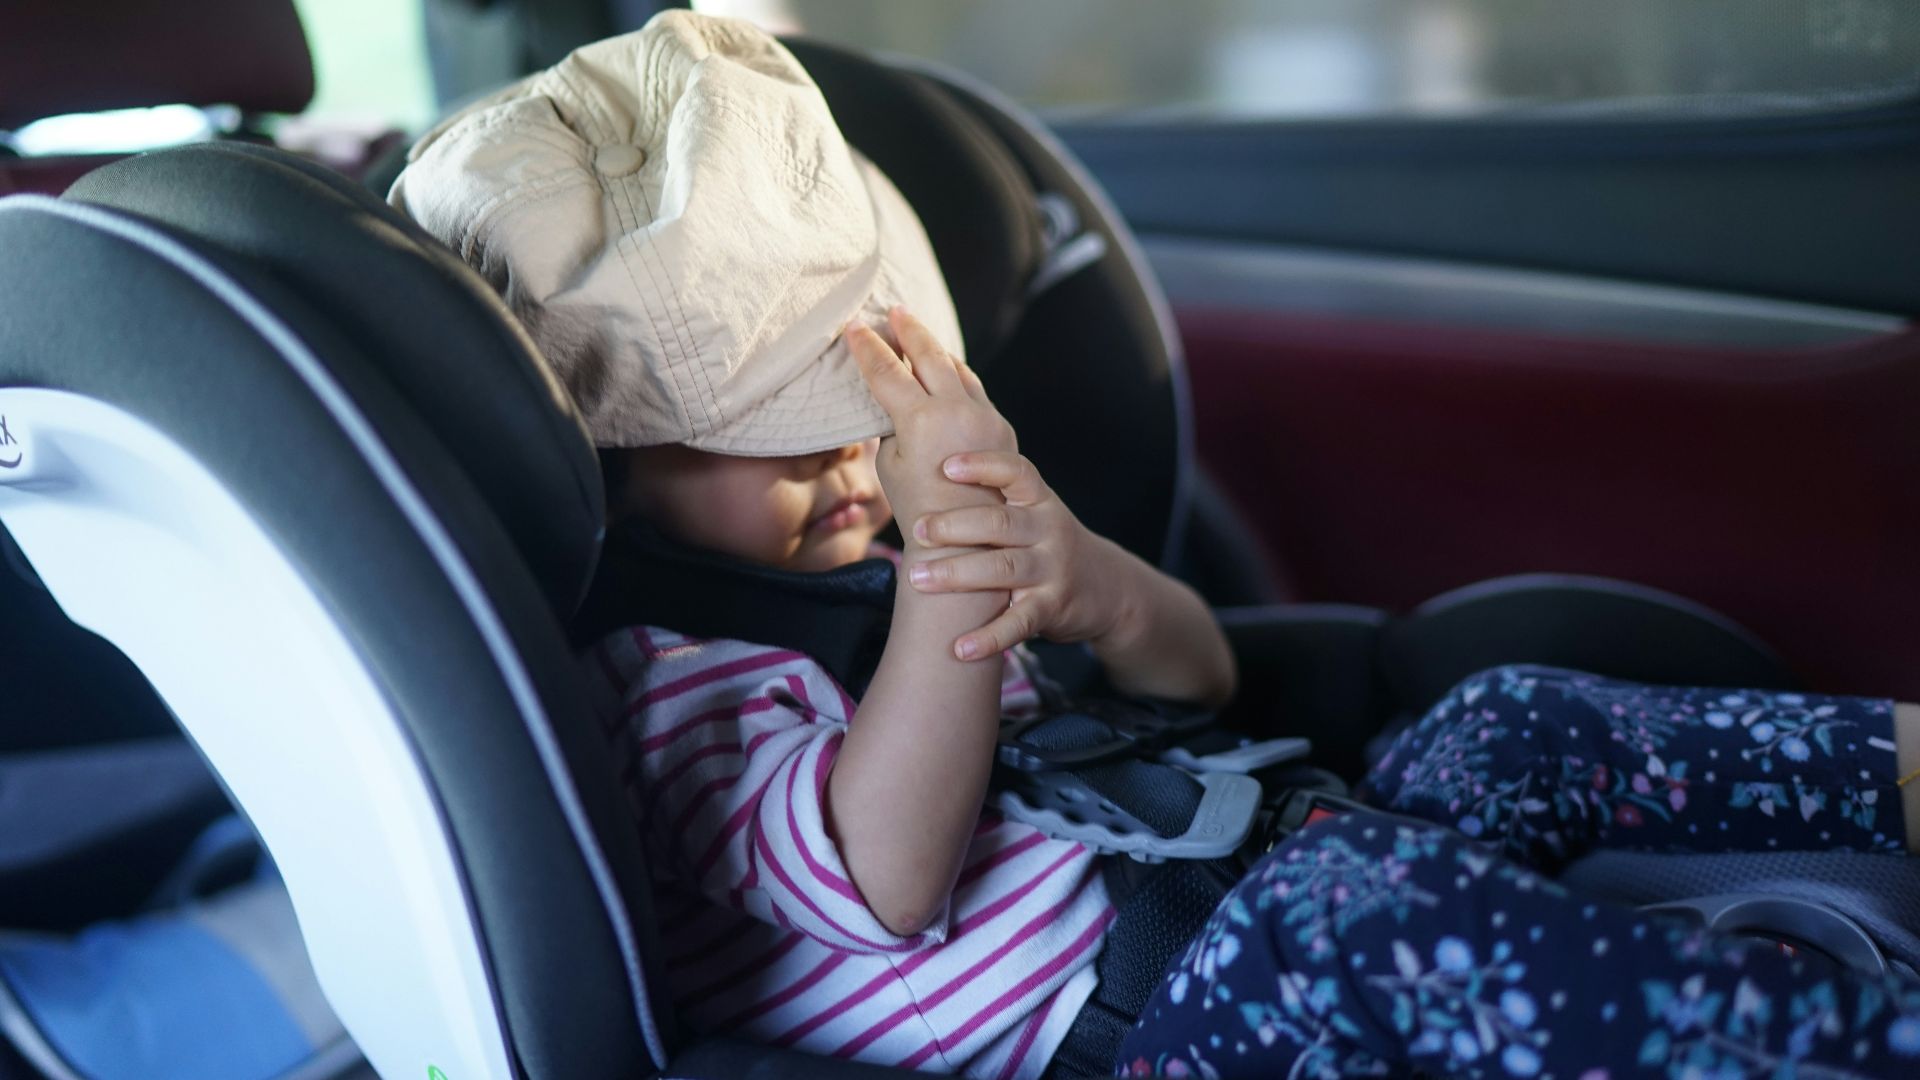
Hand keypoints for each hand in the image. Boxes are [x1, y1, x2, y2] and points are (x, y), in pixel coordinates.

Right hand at [848, 308, 1015, 534]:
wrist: (969, 539)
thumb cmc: (919, 509)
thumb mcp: (890, 466)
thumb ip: (893, 426)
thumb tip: (897, 403)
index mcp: (922, 420)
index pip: (887, 372)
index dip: (867, 347)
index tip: (853, 326)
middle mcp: (957, 411)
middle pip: (929, 355)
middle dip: (908, 331)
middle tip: (894, 311)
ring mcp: (985, 416)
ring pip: (957, 368)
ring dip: (936, 349)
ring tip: (918, 334)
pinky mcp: (1001, 426)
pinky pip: (974, 389)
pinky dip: (957, 375)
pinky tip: (948, 370)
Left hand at [905, 449, 1137, 660]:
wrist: (1107, 588)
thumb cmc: (1048, 544)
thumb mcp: (1034, 513)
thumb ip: (994, 499)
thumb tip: (928, 471)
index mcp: (1040, 500)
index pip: (1016, 472)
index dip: (983, 465)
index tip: (947, 466)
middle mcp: (1048, 530)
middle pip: (1000, 523)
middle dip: (954, 526)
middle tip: (917, 530)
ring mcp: (1052, 570)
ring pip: (1002, 569)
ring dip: (956, 574)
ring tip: (918, 579)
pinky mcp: (1053, 607)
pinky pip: (1019, 623)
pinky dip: (989, 637)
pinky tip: (961, 648)